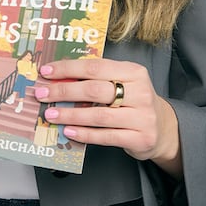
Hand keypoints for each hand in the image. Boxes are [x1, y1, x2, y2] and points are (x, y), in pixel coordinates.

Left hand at [36, 58, 182, 177]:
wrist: (162, 128)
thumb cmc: (133, 101)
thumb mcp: (122, 83)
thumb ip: (97, 79)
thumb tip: (59, 78)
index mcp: (134, 72)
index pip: (95, 67)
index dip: (68, 69)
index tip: (46, 72)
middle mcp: (140, 92)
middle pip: (95, 90)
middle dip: (64, 92)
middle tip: (42, 94)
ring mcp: (142, 117)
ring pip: (98, 115)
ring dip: (70, 115)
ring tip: (51, 115)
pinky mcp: (140, 138)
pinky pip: (106, 136)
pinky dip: (84, 134)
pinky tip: (69, 131)